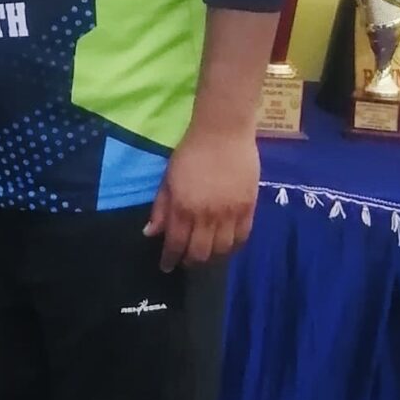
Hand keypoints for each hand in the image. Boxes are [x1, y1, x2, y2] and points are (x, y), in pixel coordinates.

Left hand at [144, 122, 259, 272]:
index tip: (166, 266)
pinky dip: (233, 246)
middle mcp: (207, 215)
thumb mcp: (168, 179)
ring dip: (212, 257)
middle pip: (200, 253)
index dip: (170, 259)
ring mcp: (230, 213)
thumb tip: (151, 233)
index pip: (176, 244)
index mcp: (183, 207)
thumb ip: (161, 208)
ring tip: (206, 253)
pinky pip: (243, 237)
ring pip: (222, 250)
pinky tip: (226, 245)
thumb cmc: (190, 152)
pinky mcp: (249, 207)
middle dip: (191, 261)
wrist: (223, 132)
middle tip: (186, 260)